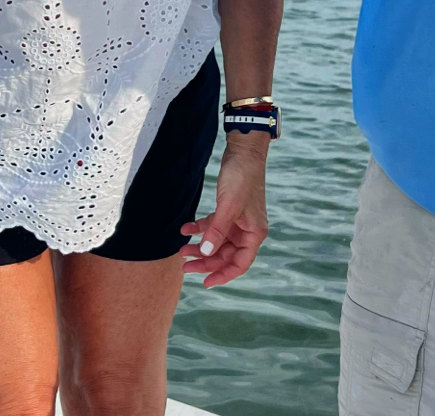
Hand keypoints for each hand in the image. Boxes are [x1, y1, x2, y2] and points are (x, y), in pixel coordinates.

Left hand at [180, 136, 269, 287]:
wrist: (243, 152)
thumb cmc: (241, 178)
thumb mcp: (228, 207)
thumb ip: (217, 231)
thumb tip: (206, 252)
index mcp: (253, 234)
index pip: (239, 264)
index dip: (222, 275)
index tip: (205, 282)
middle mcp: (247, 230)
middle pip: (225, 254)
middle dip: (205, 261)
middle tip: (184, 266)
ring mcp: (237, 220)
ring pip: (217, 242)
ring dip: (200, 246)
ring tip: (181, 250)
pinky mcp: (228, 209)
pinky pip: (212, 225)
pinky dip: (199, 228)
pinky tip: (184, 228)